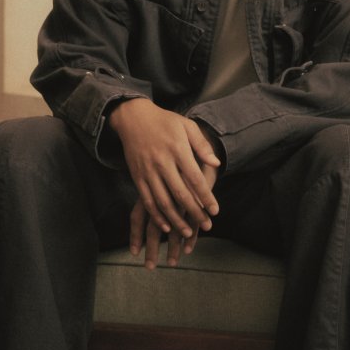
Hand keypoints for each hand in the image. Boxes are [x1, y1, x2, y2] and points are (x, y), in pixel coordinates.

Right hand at [109, 98, 220, 240]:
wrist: (133, 117)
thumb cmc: (165, 121)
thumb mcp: (186, 126)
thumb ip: (201, 145)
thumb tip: (216, 163)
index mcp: (177, 149)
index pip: (194, 178)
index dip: (206, 196)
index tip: (215, 211)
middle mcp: (162, 162)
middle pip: (180, 193)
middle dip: (194, 212)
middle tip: (207, 226)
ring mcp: (147, 171)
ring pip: (162, 201)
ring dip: (175, 220)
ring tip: (188, 232)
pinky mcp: (137, 176)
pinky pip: (146, 200)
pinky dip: (156, 215)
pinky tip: (165, 225)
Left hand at [130, 161, 219, 269]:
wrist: (193, 139)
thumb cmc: (171, 151)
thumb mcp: (150, 173)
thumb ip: (150, 190)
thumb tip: (143, 208)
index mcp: (149, 188)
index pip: (138, 217)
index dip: (135, 235)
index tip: (134, 253)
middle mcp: (162, 195)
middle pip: (154, 228)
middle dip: (152, 250)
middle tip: (150, 268)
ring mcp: (179, 199)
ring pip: (174, 228)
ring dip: (173, 247)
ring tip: (172, 263)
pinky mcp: (195, 199)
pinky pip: (192, 222)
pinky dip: (191, 237)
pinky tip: (188, 249)